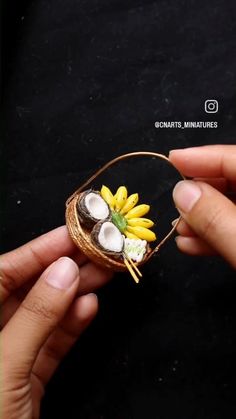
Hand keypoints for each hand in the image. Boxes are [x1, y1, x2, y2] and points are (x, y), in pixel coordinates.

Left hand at [0, 226, 111, 418]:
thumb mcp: (5, 367)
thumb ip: (36, 317)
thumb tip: (65, 270)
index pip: (1, 273)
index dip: (36, 251)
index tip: (70, 234)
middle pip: (27, 290)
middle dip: (63, 268)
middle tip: (97, 250)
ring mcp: (9, 355)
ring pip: (44, 315)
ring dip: (74, 293)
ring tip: (103, 272)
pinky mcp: (28, 377)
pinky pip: (51, 343)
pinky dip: (72, 325)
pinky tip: (90, 307)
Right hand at [169, 145, 235, 268]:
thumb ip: (216, 218)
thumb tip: (183, 193)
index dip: (203, 157)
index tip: (174, 159)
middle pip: (234, 180)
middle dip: (201, 192)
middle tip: (176, 202)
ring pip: (234, 206)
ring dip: (204, 217)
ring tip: (180, 229)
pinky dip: (217, 235)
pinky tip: (193, 244)